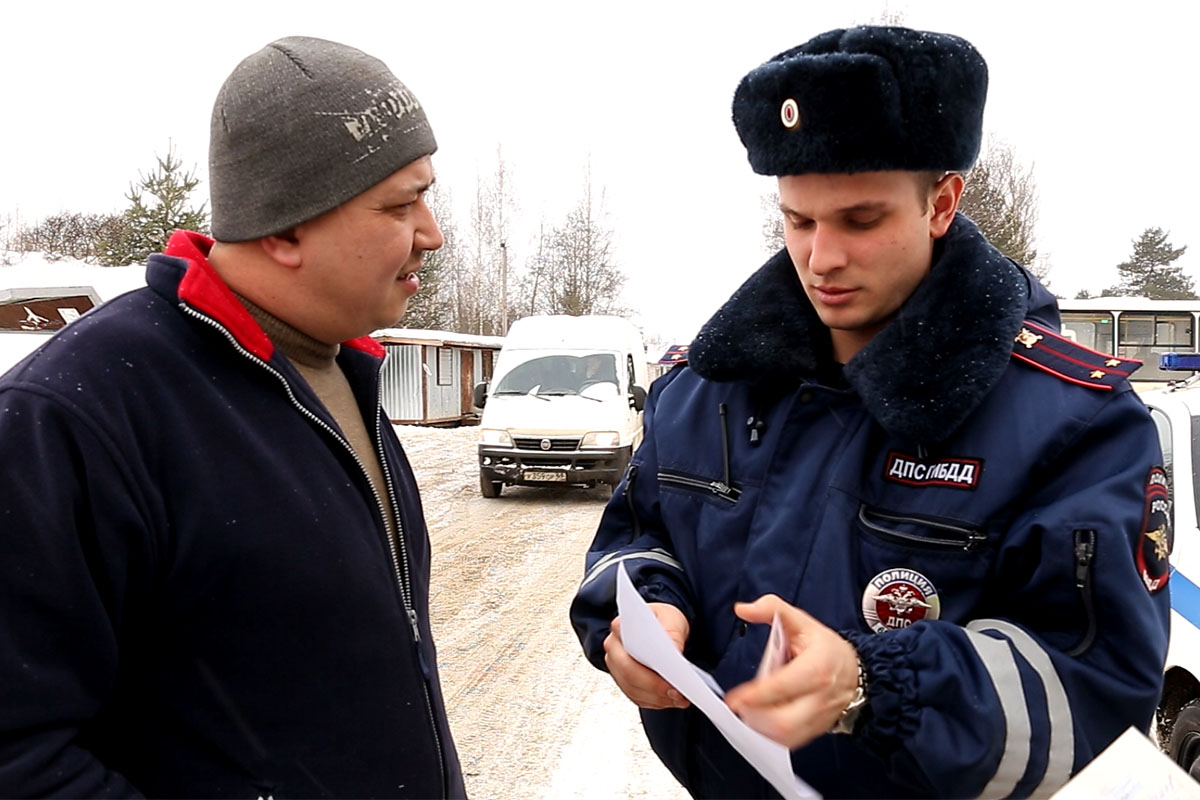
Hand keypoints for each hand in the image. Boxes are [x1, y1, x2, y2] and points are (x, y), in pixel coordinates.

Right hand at [603, 603, 691, 709]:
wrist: (660, 628)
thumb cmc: (662, 620)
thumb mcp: (671, 618)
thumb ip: (673, 633)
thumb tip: (675, 650)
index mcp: (619, 628)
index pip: (628, 649)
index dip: (647, 665)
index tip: (671, 674)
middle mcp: (613, 649)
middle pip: (629, 674)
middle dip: (654, 687)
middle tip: (678, 693)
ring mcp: (617, 667)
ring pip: (633, 690)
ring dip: (657, 698)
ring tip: (680, 698)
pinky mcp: (625, 681)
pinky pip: (638, 697)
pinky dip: (656, 701)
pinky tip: (672, 700)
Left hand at [724, 594, 859, 748]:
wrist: (858, 672)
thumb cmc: (827, 648)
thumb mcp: (802, 621)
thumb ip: (772, 609)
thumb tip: (744, 609)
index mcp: (816, 668)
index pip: (781, 686)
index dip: (754, 695)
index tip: (734, 699)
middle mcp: (820, 697)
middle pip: (784, 721)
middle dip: (755, 717)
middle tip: (740, 706)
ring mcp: (820, 716)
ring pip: (787, 736)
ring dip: (761, 728)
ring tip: (749, 712)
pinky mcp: (817, 729)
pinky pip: (792, 742)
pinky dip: (772, 736)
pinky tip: (763, 721)